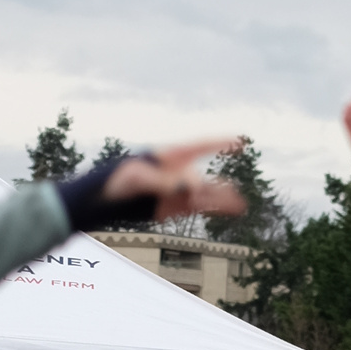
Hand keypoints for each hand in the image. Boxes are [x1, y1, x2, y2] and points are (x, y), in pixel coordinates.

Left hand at [101, 140, 246, 222]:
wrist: (110, 199)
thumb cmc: (119, 180)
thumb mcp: (136, 177)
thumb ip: (160, 182)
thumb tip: (184, 189)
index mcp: (171, 156)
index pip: (200, 146)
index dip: (220, 143)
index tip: (240, 141)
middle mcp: (180, 172)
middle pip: (199, 178)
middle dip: (204, 187)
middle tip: (207, 194)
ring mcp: (180, 189)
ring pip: (207, 193)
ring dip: (223, 198)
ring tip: (240, 205)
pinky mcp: (178, 206)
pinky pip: (202, 206)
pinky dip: (217, 207)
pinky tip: (233, 209)